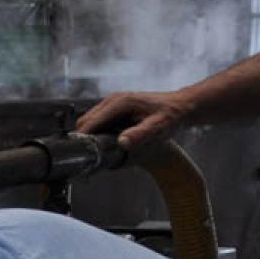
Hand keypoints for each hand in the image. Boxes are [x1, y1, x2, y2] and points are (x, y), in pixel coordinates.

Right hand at [77, 89, 193, 148]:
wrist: (182, 106)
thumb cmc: (172, 115)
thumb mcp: (159, 127)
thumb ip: (140, 134)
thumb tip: (121, 142)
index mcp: (119, 103)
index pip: (90, 122)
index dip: (82, 138)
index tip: (77, 154)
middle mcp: (112, 101)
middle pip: (84, 122)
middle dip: (82, 138)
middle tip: (86, 157)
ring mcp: (112, 104)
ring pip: (89, 122)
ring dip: (88, 136)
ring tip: (93, 153)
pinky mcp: (114, 109)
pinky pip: (97, 122)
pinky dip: (95, 134)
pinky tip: (103, 145)